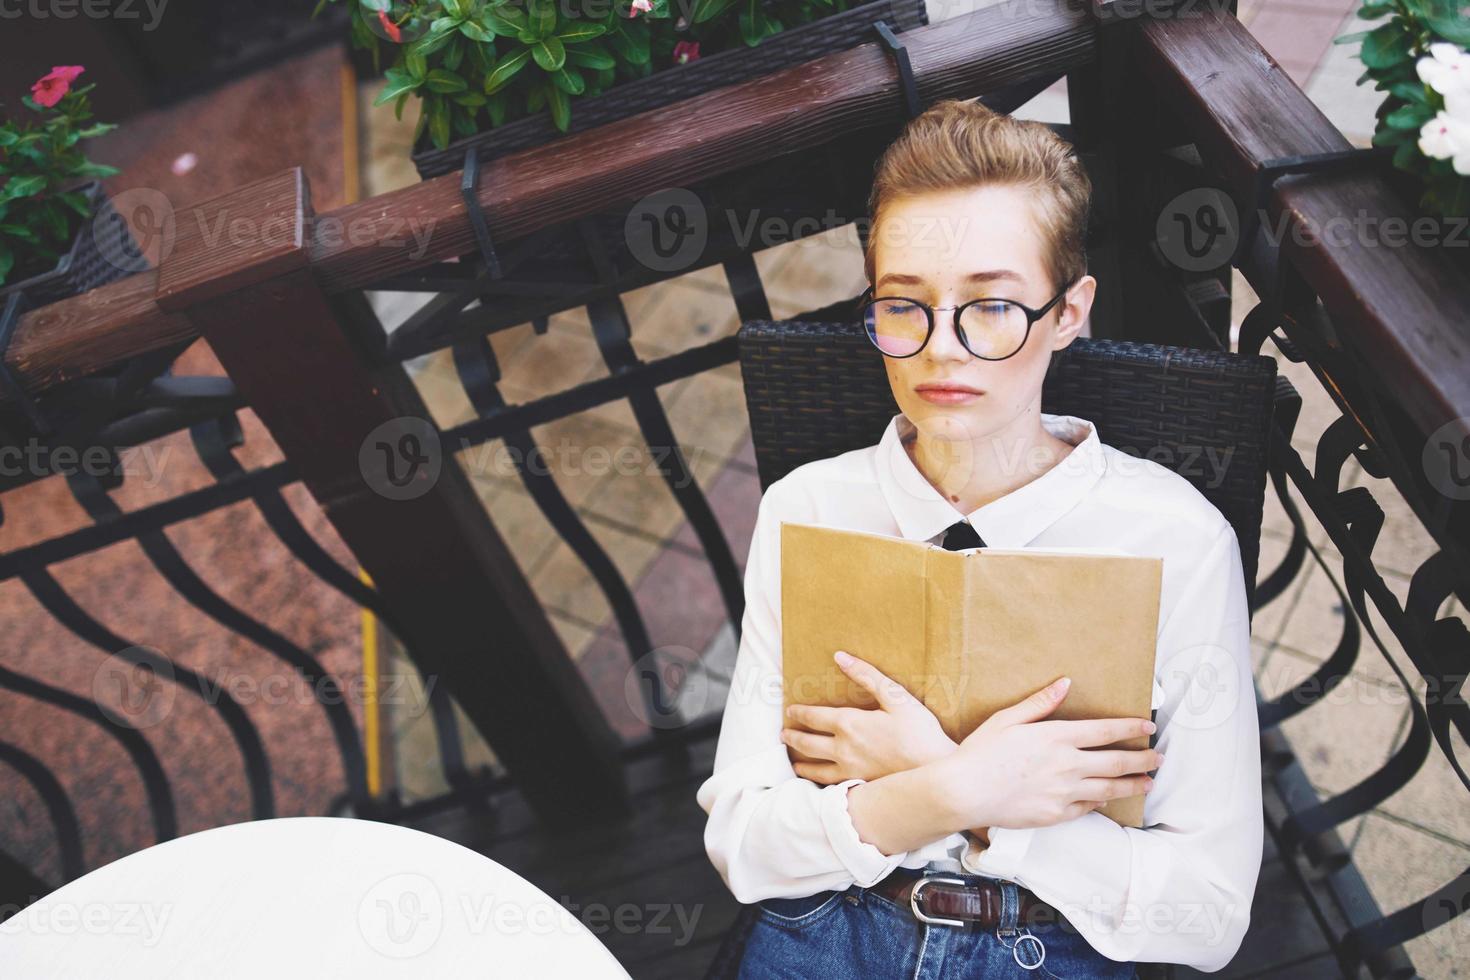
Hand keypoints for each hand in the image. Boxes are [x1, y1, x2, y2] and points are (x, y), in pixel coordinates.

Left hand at [780, 650, 956, 784]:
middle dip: (793, 737)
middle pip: (808, 743)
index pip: (814, 717)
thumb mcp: (896, 697)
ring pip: (815, 769)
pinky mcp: (860, 787)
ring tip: (794, 762)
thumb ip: (867, 676)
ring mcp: (850, 771)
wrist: (935, 771)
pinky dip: (818, 783)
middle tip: (784, 734)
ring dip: (801, 764)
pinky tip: (819, 783)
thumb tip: (841, 657)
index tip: (790, 711)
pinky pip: (830, 786)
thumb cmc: (920, 732)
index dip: (800, 713)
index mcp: (850, 724)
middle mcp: (843, 749)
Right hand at [932, 676, 1161, 830]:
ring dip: (1132, 783)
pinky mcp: (1056, 814)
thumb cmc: (981, 752)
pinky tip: (1109, 799)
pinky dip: (1102, 802)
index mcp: (1056, 737)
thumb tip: (1065, 684)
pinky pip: (1088, 807)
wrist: (964, 791)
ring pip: (1109, 788)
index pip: (1105, 730)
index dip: (1130, 727)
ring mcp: (1064, 792)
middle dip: (1142, 758)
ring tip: (1148, 781)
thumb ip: (1039, 703)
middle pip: (1117, 761)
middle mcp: (1067, 765)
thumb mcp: (1007, 719)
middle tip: (1158, 757)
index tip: (1148, 727)